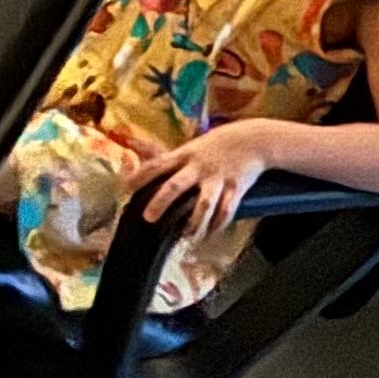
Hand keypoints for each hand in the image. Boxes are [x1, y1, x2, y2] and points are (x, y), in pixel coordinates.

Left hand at [132, 120, 284, 238]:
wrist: (254, 140)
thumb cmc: (217, 144)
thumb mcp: (192, 147)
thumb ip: (171, 160)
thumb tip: (142, 161)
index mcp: (184, 155)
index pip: (157, 165)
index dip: (140, 176)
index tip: (125, 189)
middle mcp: (198, 167)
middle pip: (176, 185)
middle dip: (161, 202)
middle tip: (148, 218)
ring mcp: (217, 178)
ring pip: (203, 204)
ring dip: (194, 224)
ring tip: (185, 238)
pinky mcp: (236, 188)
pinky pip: (226, 210)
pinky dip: (217, 225)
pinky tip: (209, 235)